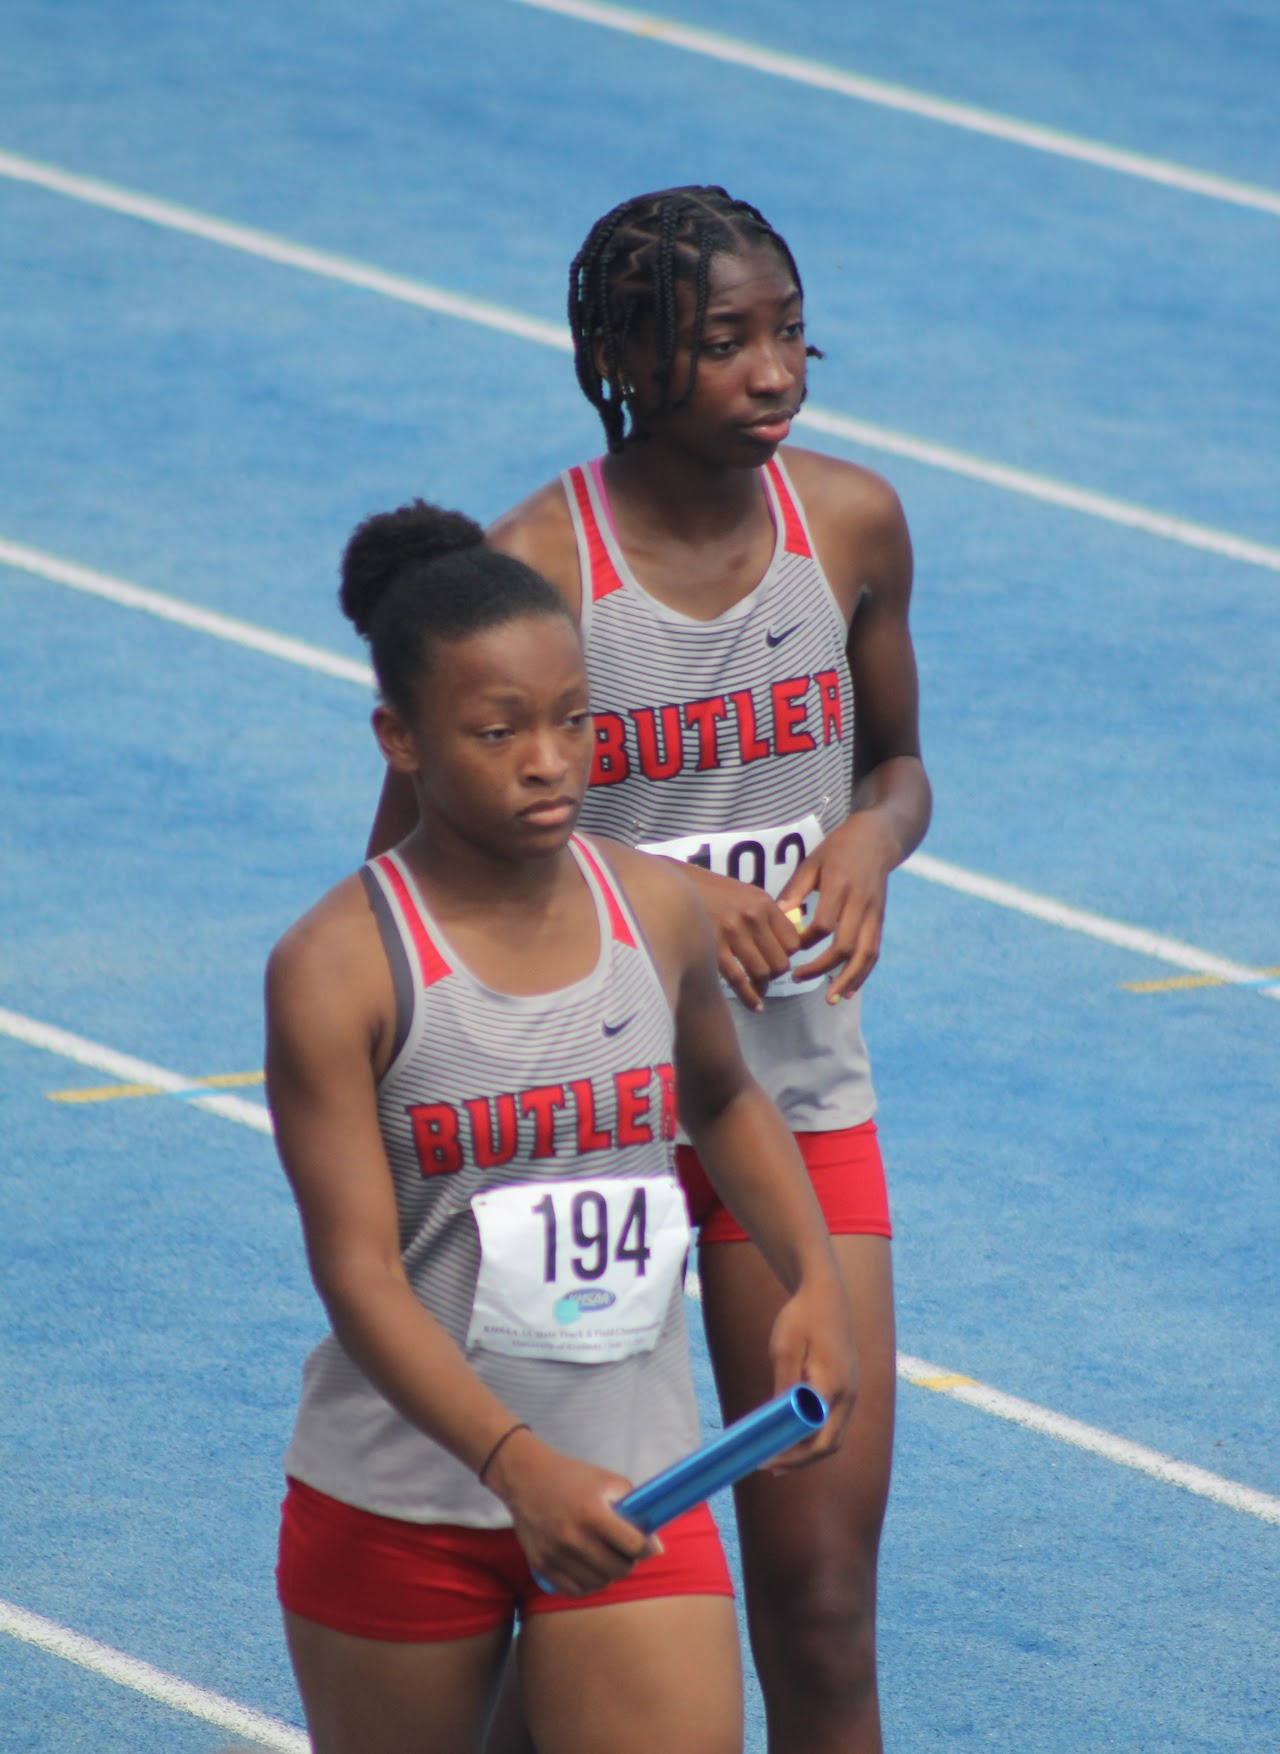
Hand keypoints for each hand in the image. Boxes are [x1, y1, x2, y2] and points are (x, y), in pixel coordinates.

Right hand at [483, 1428, 659, 1594]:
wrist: (525, 1478)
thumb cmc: (571, 1477)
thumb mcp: (606, 1480)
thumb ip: (632, 1505)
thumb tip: (653, 1541)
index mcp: (591, 1513)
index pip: (632, 1544)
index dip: (646, 1547)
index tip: (650, 1546)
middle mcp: (572, 1537)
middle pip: (618, 1568)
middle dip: (629, 1561)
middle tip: (627, 1551)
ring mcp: (555, 1554)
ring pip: (599, 1583)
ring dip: (609, 1573)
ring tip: (607, 1557)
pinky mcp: (541, 1566)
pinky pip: (575, 1590)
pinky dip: (588, 1583)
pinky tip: (590, 1568)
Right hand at [675, 863, 802, 1012]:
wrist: (670, 887)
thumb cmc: (705, 891)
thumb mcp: (741, 893)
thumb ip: (763, 915)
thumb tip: (783, 941)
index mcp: (762, 902)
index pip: (793, 941)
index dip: (788, 956)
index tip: (779, 960)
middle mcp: (751, 917)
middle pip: (780, 961)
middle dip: (776, 974)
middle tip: (767, 976)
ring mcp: (731, 933)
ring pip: (762, 973)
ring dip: (762, 987)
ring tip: (759, 989)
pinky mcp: (712, 948)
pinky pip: (739, 981)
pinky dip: (750, 997)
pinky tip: (755, 1005)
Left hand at [764, 1273, 858, 1469]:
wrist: (824, 1292)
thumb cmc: (801, 1317)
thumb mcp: (784, 1351)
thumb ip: (784, 1389)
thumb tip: (778, 1424)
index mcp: (833, 1387)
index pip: (817, 1439)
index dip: (793, 1456)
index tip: (767, 1463)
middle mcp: (849, 1394)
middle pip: (829, 1444)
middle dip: (801, 1460)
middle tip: (770, 1468)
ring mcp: (851, 1390)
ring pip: (833, 1434)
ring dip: (808, 1450)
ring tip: (778, 1458)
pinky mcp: (846, 1385)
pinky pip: (833, 1420)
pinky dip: (814, 1433)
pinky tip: (793, 1434)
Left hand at [777, 812, 900, 1002]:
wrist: (877, 839)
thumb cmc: (838, 849)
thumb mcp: (813, 861)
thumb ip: (796, 889)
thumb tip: (778, 914)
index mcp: (840, 885)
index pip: (824, 924)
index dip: (804, 941)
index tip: (788, 948)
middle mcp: (860, 902)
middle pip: (845, 945)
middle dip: (821, 967)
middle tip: (797, 978)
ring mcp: (873, 913)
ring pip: (865, 955)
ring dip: (848, 980)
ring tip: (831, 999)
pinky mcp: (879, 920)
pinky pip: (873, 952)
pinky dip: (862, 974)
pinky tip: (848, 991)